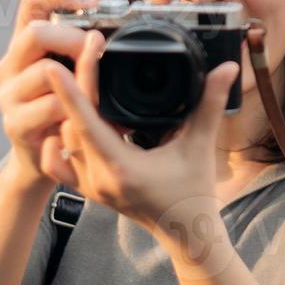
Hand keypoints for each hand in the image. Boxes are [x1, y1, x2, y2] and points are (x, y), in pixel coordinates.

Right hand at [0, 0, 108, 189]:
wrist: (46, 162)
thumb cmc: (66, 110)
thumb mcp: (76, 70)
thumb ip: (83, 33)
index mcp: (24, 47)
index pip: (31, 1)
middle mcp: (10, 67)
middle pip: (34, 33)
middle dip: (74, 38)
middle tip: (99, 49)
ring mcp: (8, 97)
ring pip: (45, 70)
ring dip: (80, 77)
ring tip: (101, 89)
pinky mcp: (15, 124)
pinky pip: (52, 106)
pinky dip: (77, 109)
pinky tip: (90, 116)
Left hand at [41, 28, 240, 243]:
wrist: (187, 232)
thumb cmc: (194, 193)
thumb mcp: (201, 145)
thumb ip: (211, 103)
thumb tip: (229, 67)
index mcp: (121, 169)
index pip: (86, 123)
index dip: (70, 91)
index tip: (55, 65)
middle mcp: (98, 179)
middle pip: (70, 125)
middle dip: (73, 87)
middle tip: (84, 52)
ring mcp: (90, 186)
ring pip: (62, 140)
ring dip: (66, 110)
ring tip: (75, 76)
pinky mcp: (88, 189)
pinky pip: (60, 162)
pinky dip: (60, 139)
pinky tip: (66, 120)